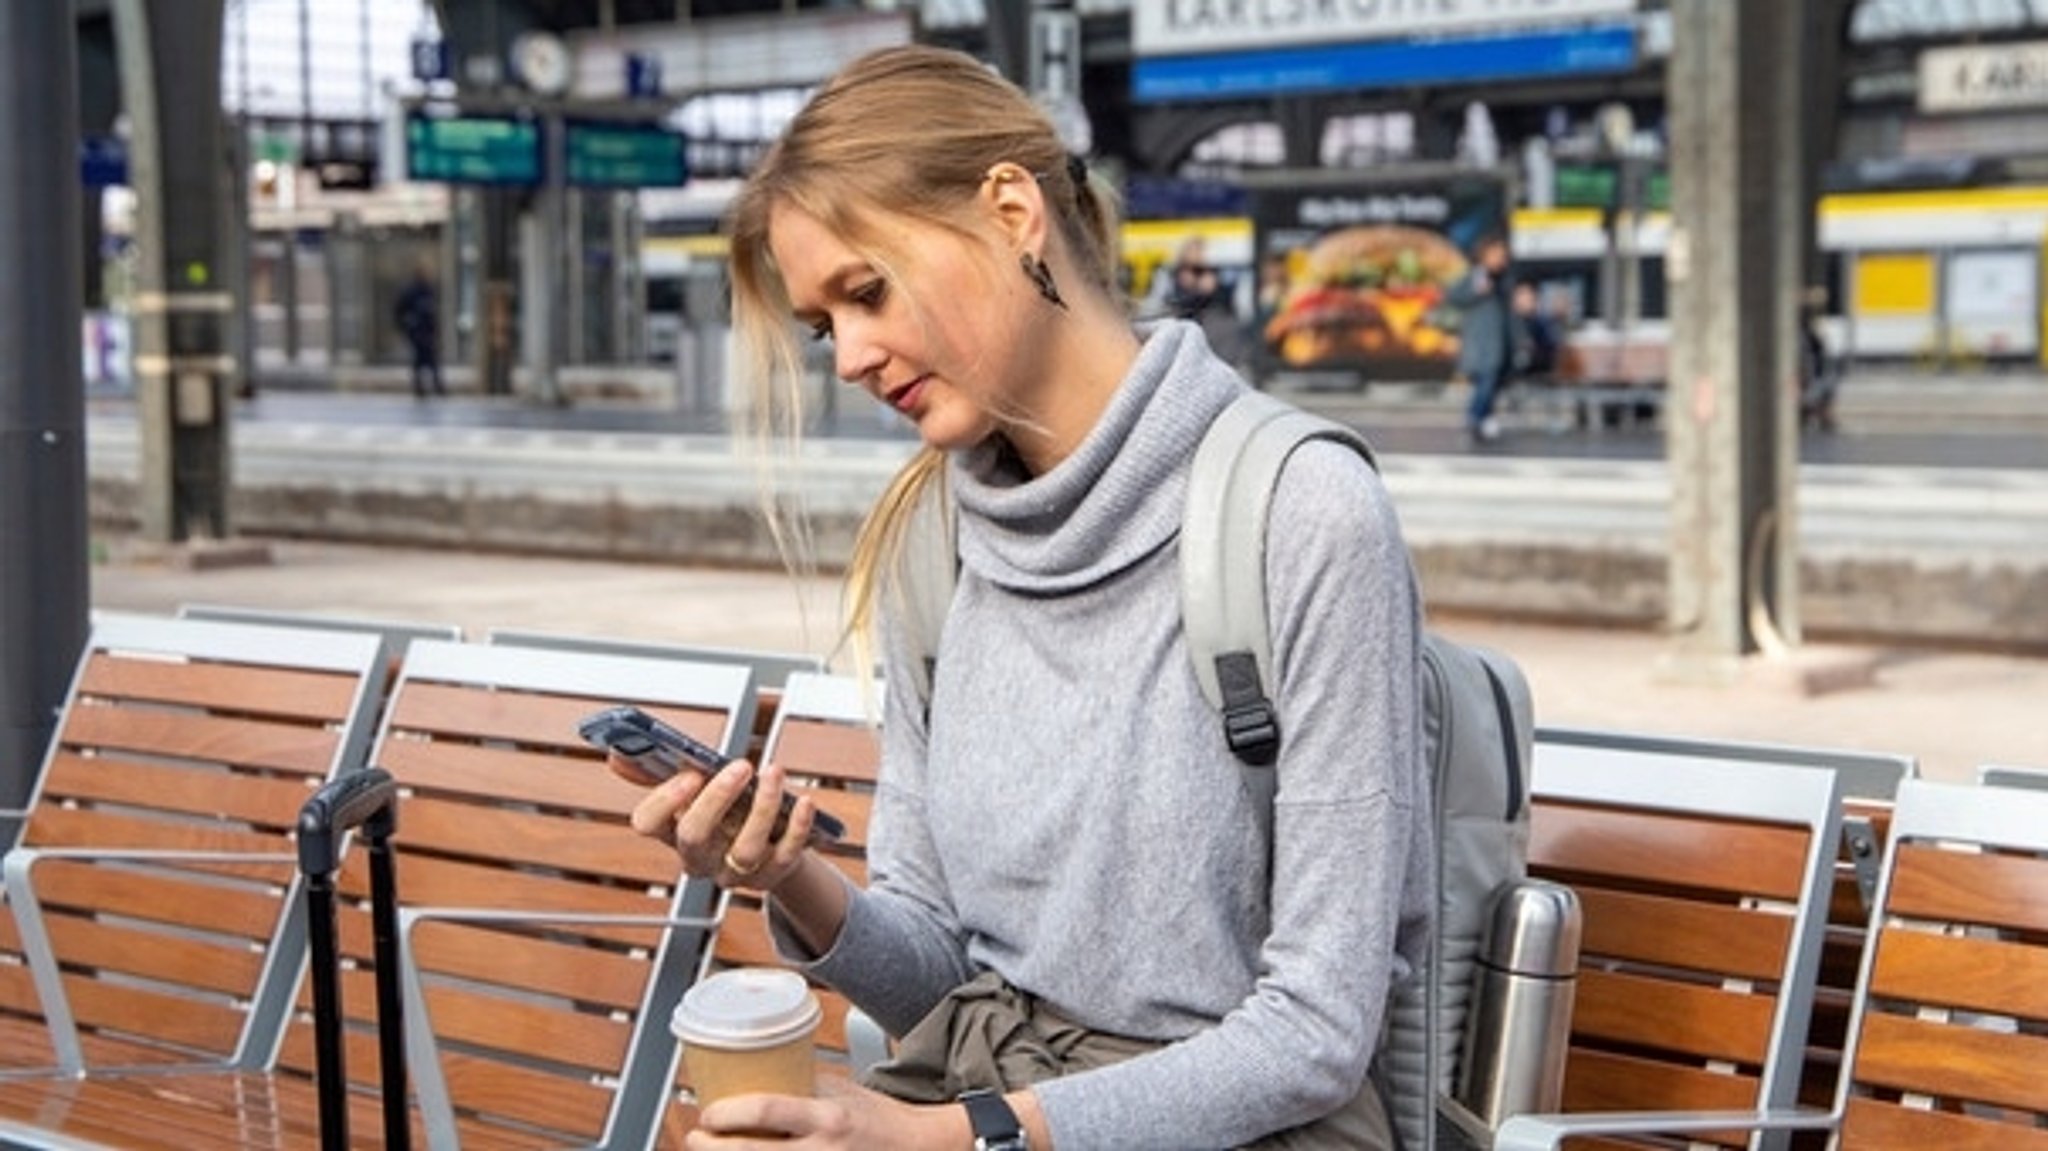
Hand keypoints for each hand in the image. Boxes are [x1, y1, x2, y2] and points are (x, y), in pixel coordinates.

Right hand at [624, 756, 820, 891]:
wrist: (770, 849)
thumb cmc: (728, 813)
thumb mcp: (695, 793)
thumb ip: (659, 771)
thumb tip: (618, 752)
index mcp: (673, 831)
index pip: (648, 824)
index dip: (664, 801)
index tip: (687, 774)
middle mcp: (700, 857)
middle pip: (694, 836)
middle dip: (716, 798)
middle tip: (740, 766)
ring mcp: (734, 871)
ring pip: (744, 849)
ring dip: (764, 806)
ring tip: (775, 773)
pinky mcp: (772, 875)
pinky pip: (785, 855)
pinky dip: (797, 828)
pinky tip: (804, 802)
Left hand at [686, 1079, 967, 1149]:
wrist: (917, 1149)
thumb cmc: (879, 1119)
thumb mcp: (842, 1091)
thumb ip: (802, 1085)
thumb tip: (757, 1075)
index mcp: (828, 1118)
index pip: (768, 1111)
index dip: (728, 1114)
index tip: (708, 1112)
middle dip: (712, 1150)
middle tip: (695, 1137)